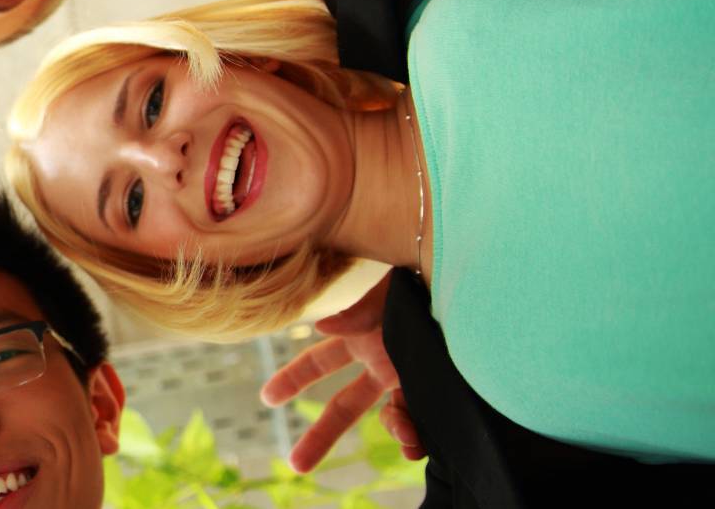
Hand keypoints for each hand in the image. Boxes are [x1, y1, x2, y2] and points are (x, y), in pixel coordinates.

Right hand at [260, 273, 424, 470]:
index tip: (268, 398)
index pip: (319, 362)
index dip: (293, 380)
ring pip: (390, 419)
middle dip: (320, 436)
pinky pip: (421, 421)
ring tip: (407, 435)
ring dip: (395, 430)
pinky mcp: (438, 386)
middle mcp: (382, 363)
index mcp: (361, 337)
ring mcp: (410, 377)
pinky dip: (415, 438)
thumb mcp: (390, 290)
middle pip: (344, 406)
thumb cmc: (429, 278)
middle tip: (296, 465)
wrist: (475, 285)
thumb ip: (357, 311)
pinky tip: (415, 444)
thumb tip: (320, 327)